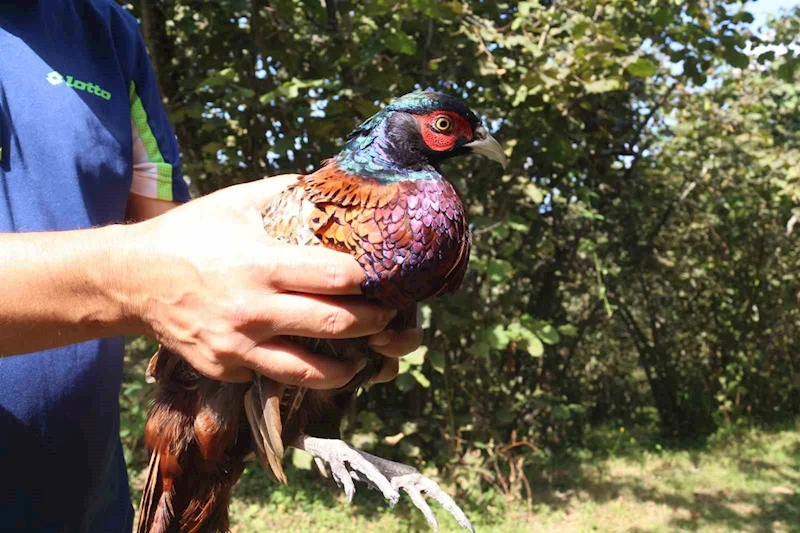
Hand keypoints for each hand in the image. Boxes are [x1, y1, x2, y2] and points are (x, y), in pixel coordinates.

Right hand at [120, 175, 417, 385]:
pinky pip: (269, 376)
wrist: (132, 278)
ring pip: (310, 371)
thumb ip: (285, 193)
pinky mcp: (224, 369)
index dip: (364, 277)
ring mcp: (237, 346)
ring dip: (347, 367)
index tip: (377, 276)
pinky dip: (291, 369)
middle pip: (335, 324)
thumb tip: (329, 184)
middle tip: (386, 314)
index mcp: (261, 264)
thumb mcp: (236, 202)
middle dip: (372, 320)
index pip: (335, 275)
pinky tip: (304, 358)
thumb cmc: (189, 234)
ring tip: (363, 357)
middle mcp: (253, 310)